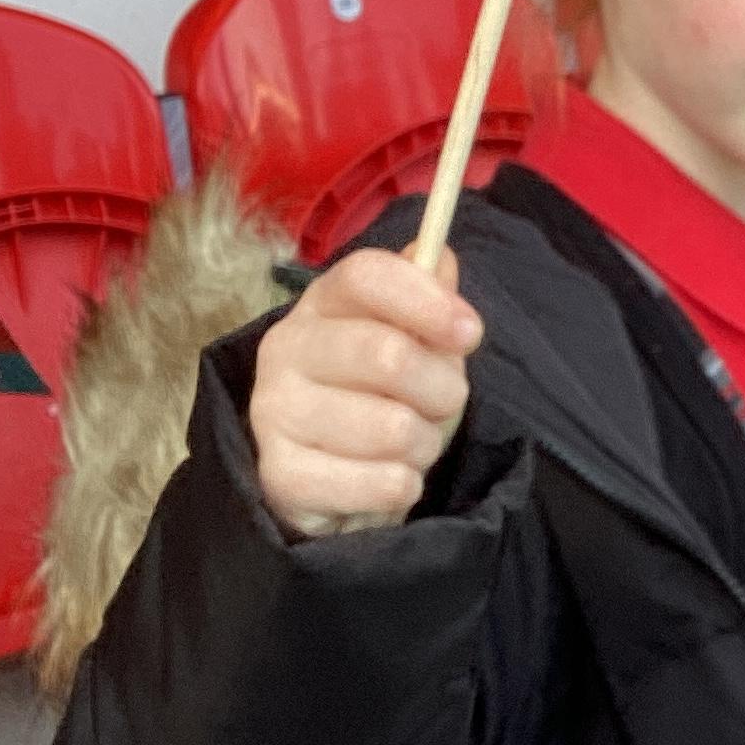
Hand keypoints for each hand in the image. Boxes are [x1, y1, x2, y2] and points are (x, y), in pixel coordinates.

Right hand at [250, 247, 481, 538]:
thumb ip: (426, 300)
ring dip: (424, 444)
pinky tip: (384, 478)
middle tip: (442, 405)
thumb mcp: (407, 341)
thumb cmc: (374, 397)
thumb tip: (441, 258)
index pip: (367, 275)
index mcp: (320, 304)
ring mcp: (274, 412)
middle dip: (443, 390)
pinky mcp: (282, 476)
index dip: (427, 300)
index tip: (469, 333)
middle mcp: (285, 349)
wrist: (324, 479)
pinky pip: (382, 483)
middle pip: (390, 355)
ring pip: (394, 428)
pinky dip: (403, 486)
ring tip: (407, 445)